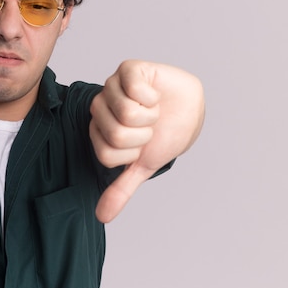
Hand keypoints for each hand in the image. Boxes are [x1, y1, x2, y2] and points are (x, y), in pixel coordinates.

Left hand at [89, 60, 203, 222]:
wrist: (189, 110)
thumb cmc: (163, 136)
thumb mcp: (142, 165)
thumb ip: (120, 189)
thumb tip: (102, 217)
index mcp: (98, 129)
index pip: (105, 154)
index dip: (131, 154)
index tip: (140, 145)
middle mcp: (100, 106)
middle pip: (115, 135)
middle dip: (142, 136)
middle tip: (149, 127)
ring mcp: (112, 86)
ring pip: (126, 114)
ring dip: (150, 117)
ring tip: (153, 111)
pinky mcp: (128, 69)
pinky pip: (134, 89)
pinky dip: (152, 97)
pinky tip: (154, 95)